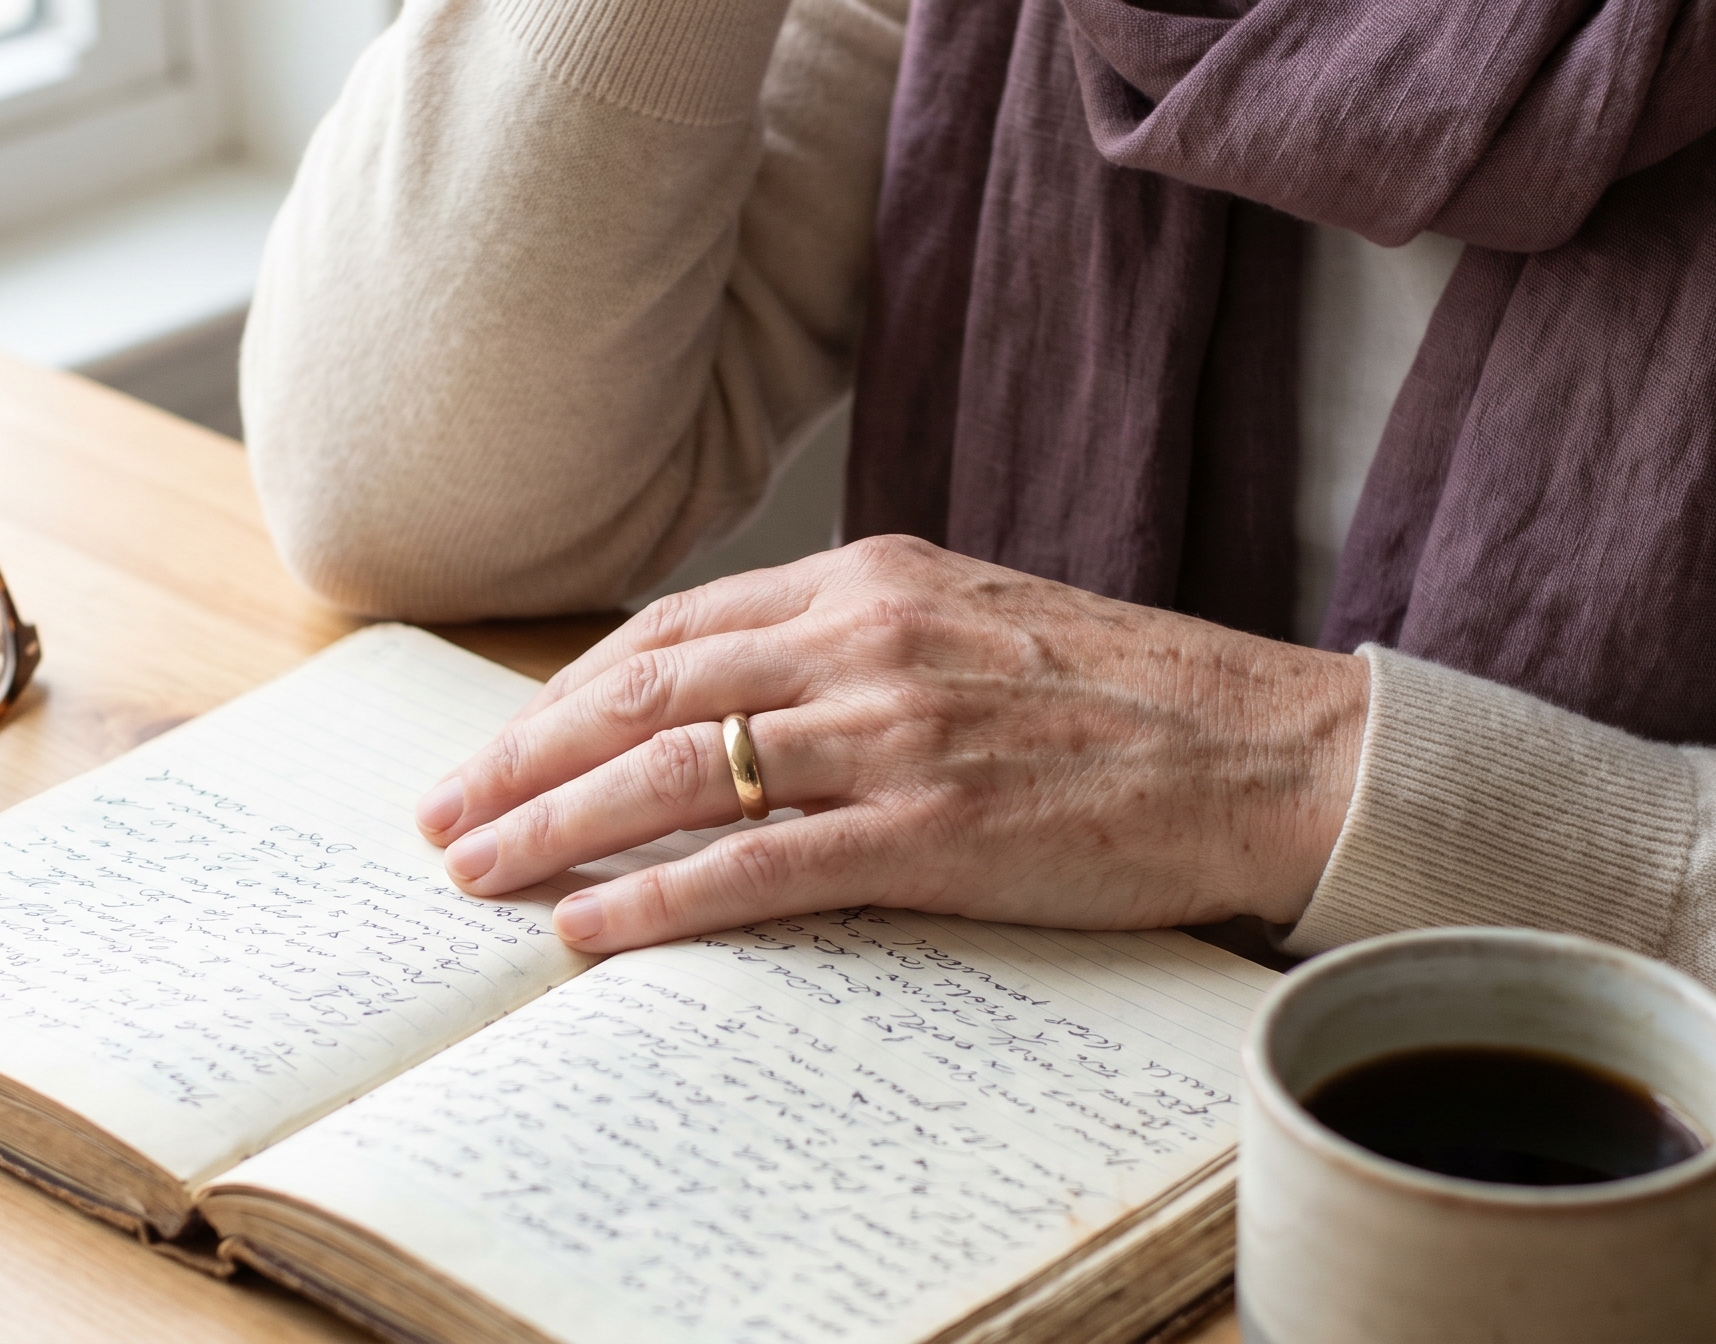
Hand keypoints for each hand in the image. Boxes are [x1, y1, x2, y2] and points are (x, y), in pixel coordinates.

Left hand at [415, 536, 1368, 951]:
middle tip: (439, 815)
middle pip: (640, 690)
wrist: (1277, 752)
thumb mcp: (981, 625)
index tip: (504, 744)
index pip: (673, 627)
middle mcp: (866, 637)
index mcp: (875, 578)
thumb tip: (747, 700)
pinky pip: (755, 864)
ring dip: (552, 828)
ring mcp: (895, 732)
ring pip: (672, 771)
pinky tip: (588, 929)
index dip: (568, 691)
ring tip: (475, 875)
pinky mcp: (931, 829)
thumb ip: (866, 644)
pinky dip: (654, 898)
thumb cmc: (1139, 699)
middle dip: (520, 758)